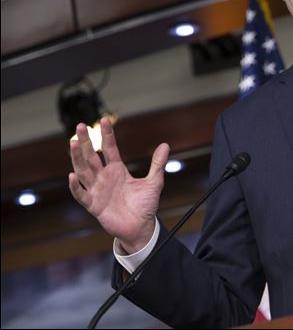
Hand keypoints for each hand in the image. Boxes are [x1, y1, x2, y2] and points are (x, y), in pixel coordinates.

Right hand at [68, 117, 168, 253]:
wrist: (141, 227)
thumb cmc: (145, 205)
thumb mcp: (154, 182)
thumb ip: (157, 164)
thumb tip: (165, 145)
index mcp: (117, 170)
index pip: (109, 149)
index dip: (107, 135)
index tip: (105, 120)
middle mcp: (104, 177)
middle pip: (92, 156)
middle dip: (86, 142)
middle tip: (81, 126)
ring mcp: (97, 190)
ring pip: (83, 171)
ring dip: (77, 158)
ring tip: (73, 143)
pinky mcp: (93, 205)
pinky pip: (81, 194)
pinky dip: (75, 186)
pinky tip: (72, 175)